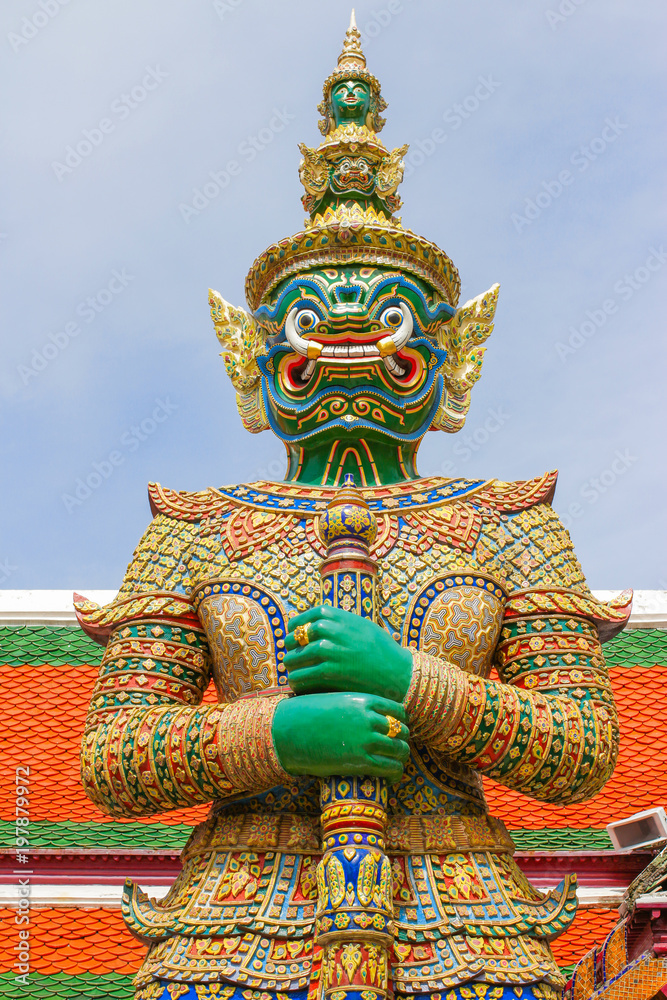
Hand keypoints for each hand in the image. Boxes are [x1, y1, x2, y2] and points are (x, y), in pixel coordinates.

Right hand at [272, 692, 409, 780]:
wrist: (288, 730)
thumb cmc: (306, 714)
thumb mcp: (336, 700)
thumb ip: (356, 707)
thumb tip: (369, 718)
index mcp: (365, 700)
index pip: (398, 711)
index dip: (400, 722)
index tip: (395, 731)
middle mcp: (370, 718)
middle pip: (402, 731)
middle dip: (401, 741)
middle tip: (395, 750)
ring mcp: (367, 740)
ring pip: (400, 751)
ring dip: (399, 759)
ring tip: (393, 766)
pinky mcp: (361, 762)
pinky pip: (391, 768)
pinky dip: (394, 774)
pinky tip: (389, 778)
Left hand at [284, 605, 412, 702]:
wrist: (399, 672)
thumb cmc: (382, 650)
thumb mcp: (362, 626)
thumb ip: (340, 623)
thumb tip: (316, 624)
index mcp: (339, 617)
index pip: (304, 619)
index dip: (295, 629)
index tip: (293, 637)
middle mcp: (332, 630)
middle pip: (295, 638)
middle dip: (290, 649)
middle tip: (291, 658)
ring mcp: (330, 651)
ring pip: (294, 658)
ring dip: (291, 667)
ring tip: (294, 673)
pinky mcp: (330, 672)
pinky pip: (301, 676)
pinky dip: (296, 682)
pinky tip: (300, 685)